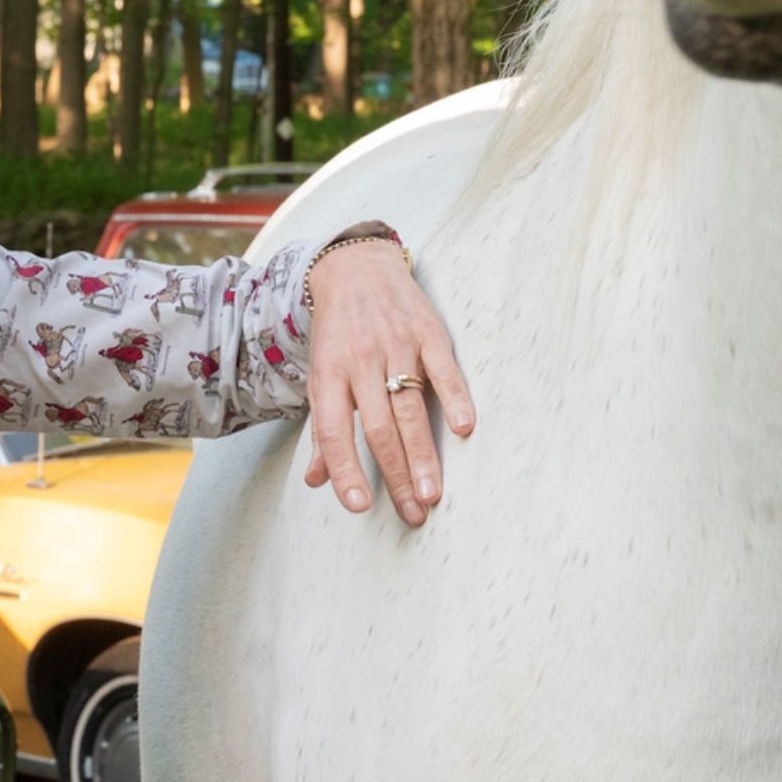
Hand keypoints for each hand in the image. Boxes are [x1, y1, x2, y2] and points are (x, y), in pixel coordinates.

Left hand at [300, 238, 475, 526]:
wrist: (355, 267)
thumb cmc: (337, 333)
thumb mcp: (321, 376)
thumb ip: (323, 431)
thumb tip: (317, 482)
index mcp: (329, 375)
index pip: (335, 431)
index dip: (346, 470)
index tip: (358, 506)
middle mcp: (361, 361)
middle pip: (380, 428)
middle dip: (396, 476)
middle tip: (413, 514)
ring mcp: (397, 345)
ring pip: (411, 408)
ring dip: (423, 454)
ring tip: (433, 493)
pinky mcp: (428, 331)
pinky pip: (444, 369)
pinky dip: (455, 398)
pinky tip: (465, 429)